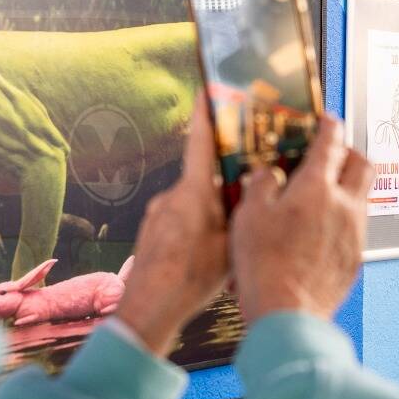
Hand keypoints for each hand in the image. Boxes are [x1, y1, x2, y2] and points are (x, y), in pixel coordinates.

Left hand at [115, 99, 228, 353]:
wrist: (148, 310)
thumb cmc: (190, 279)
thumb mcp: (230, 243)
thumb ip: (240, 212)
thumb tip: (251, 191)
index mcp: (192, 193)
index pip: (201, 141)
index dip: (207, 113)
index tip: (209, 89)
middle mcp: (171, 196)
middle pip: (204, 177)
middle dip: (225, 184)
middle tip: (245, 196)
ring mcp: (158, 214)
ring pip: (194, 203)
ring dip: (211, 214)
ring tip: (228, 242)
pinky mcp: (152, 232)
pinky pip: (181, 221)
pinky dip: (196, 231)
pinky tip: (206, 257)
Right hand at [230, 115, 371, 324]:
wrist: (288, 314)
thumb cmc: (265, 266)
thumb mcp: (248, 216)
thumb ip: (262, 185)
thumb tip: (269, 173)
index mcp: (317, 188)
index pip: (331, 142)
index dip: (328, 126)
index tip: (326, 120)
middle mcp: (344, 205)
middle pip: (362, 164)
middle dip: (349, 152)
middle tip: (332, 153)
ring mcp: (355, 232)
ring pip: (363, 195)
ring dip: (348, 186)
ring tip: (325, 193)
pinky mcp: (356, 257)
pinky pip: (357, 226)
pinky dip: (344, 217)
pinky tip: (323, 229)